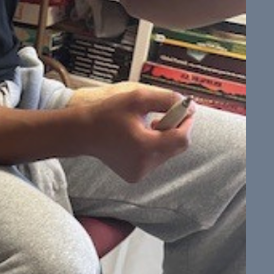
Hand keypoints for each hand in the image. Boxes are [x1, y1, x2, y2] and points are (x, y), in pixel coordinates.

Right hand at [69, 83, 193, 181]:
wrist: (85, 133)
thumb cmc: (108, 114)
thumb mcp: (139, 97)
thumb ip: (167, 99)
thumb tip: (188, 106)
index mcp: (144, 148)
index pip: (182, 139)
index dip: (186, 122)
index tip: (182, 111)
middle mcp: (143, 165)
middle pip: (177, 148)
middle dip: (174, 129)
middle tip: (160, 117)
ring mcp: (138, 173)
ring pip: (167, 153)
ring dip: (164, 138)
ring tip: (146, 128)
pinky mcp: (135, 175)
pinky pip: (156, 160)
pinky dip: (154, 147)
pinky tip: (139, 139)